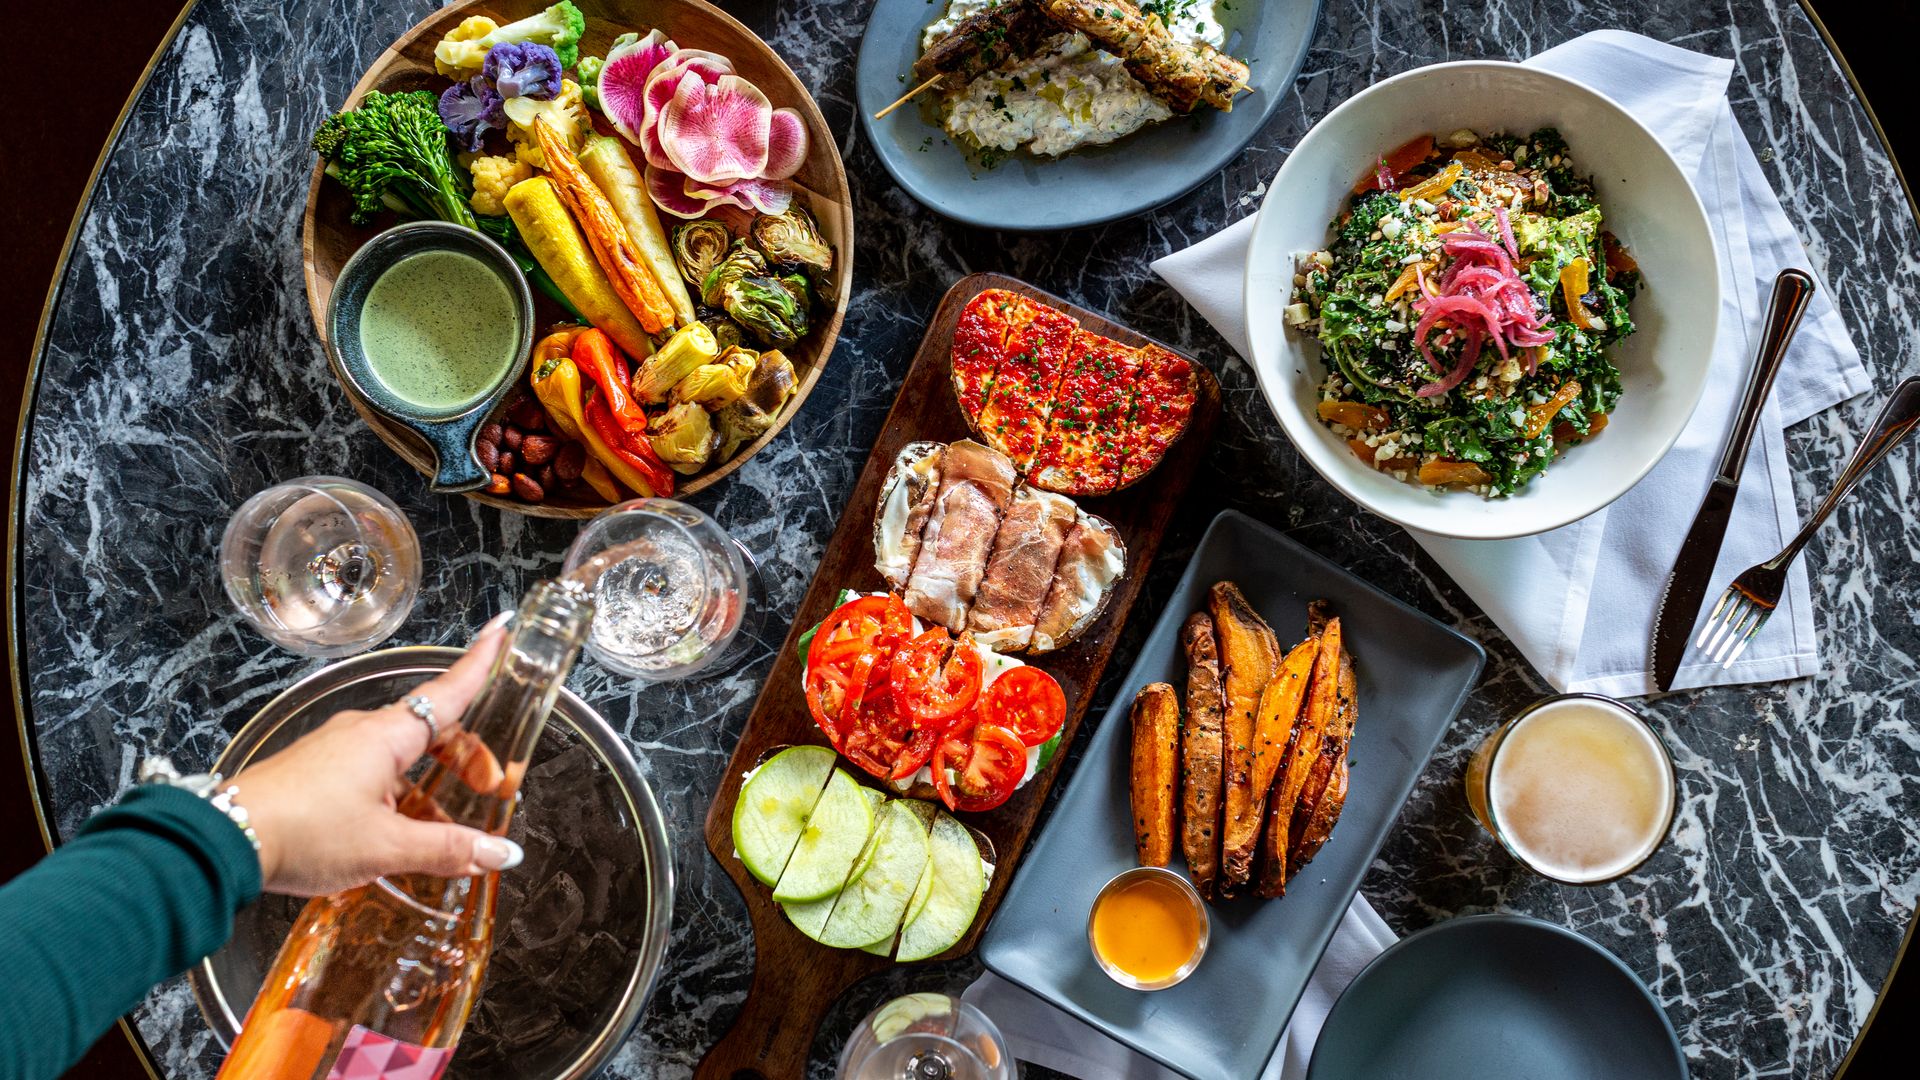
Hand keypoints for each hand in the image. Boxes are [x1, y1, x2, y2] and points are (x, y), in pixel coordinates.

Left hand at [229, 616, 524, 895]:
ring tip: (443, 832)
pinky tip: (397, 838)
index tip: (499, 633)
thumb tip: (498, 855)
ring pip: (398, 759)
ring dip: (428, 788)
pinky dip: (395, 798)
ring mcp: (334, 751)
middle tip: (488, 788)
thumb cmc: (302, 831)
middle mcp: (361, 733)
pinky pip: (369, 776)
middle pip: (431, 731)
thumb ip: (448, 849)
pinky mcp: (314, 773)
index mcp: (386, 735)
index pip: (448, 691)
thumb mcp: (386, 847)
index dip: (479, 664)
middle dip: (465, 757)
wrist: (224, 839)